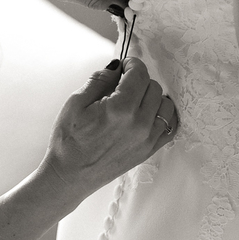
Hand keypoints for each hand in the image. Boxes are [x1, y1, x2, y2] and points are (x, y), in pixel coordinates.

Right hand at [41, 57, 177, 194]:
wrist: (70, 176)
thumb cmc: (69, 140)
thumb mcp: (76, 102)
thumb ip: (100, 80)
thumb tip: (117, 66)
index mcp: (120, 109)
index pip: (139, 74)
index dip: (131, 63)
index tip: (124, 64)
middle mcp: (139, 124)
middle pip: (153, 86)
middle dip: (139, 80)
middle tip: (122, 84)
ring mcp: (147, 140)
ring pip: (165, 104)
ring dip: (152, 97)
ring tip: (134, 100)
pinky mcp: (149, 151)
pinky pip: (170, 126)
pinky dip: (162, 115)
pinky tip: (148, 113)